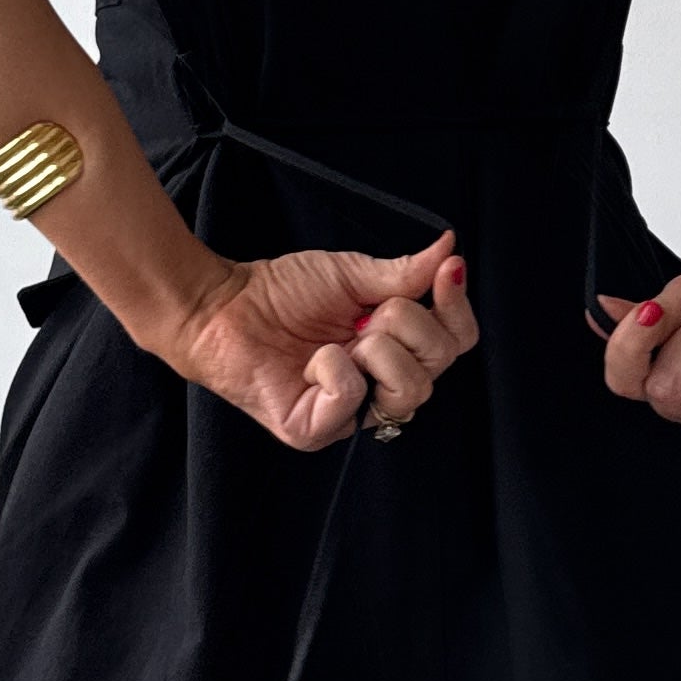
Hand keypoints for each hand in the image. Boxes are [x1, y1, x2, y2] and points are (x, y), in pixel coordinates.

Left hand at [169, 231, 478, 453]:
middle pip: (439, 365)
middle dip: (408, 323)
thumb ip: (406, 273)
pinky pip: (352, 398)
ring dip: (378, 348)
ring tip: (342, 337)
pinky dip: (333, 367)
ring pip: (408, 390)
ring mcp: (349, 414)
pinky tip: (311, 358)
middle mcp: (380, 387)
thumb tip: (450, 249)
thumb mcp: (353, 274)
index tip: (448, 271)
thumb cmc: (282, 292)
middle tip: (368, 311)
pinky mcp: (314, 430)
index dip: (457, 310)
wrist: (223, 305)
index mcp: (395, 352)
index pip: (455, 343)